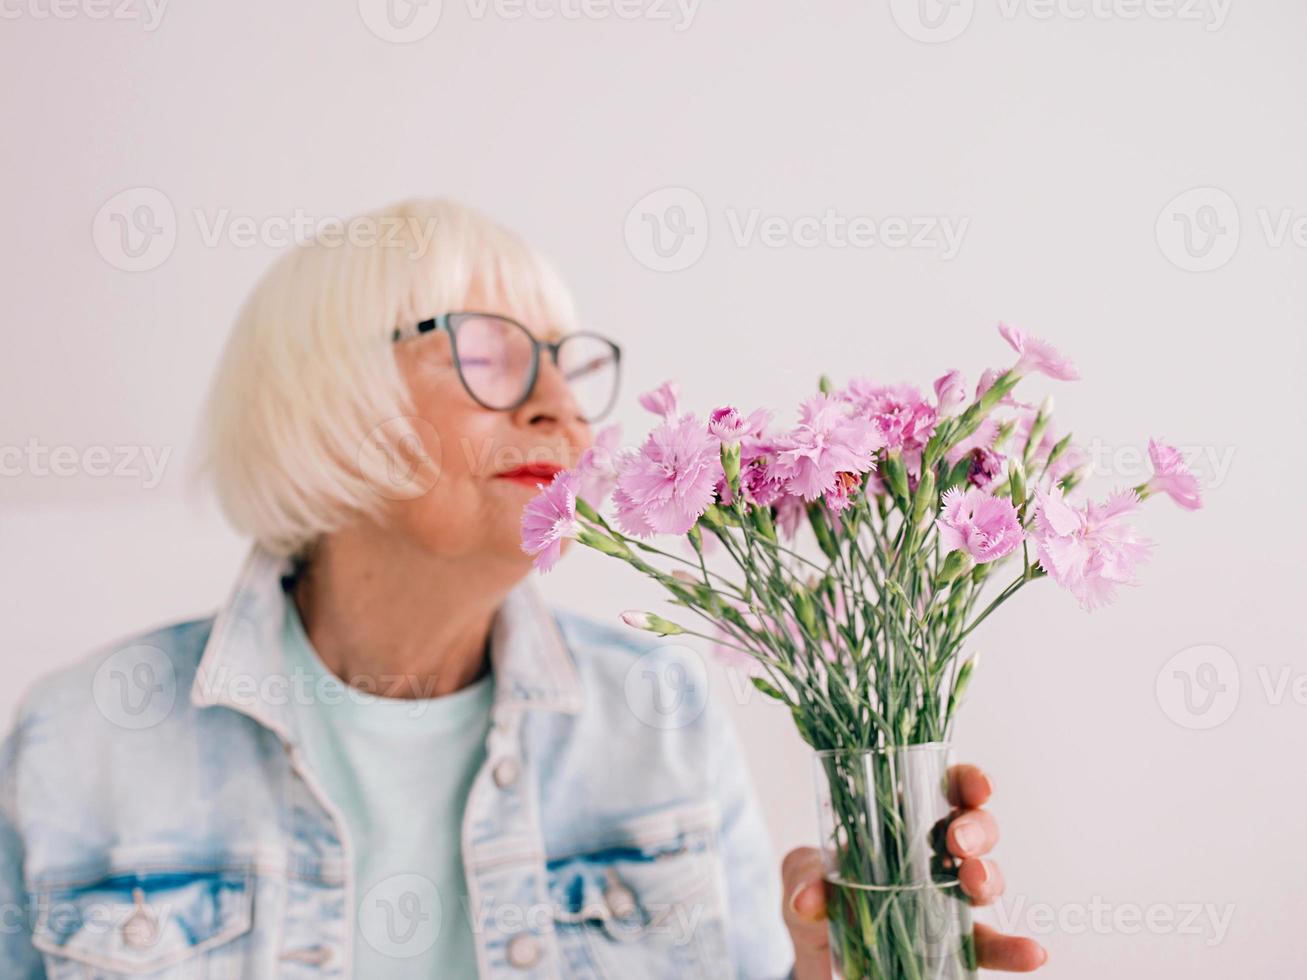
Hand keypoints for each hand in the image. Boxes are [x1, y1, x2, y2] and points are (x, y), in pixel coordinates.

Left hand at [781, 763, 1047, 977]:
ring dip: (990, 878)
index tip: (977, 786)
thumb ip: (802, 878)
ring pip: (987, 880)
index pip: (944, 789)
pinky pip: (991, 946)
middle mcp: (933, 857)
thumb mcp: (800, 881)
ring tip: (976, 885)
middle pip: (974, 829)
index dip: (967, 781)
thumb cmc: (817, 902)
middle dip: (976, 828)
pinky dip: (1014, 949)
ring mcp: (947, 901)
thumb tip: (808, 896)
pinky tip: (1032, 953)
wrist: (821, 959)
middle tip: (958, 843)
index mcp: (900, 824)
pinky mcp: (954, 946)